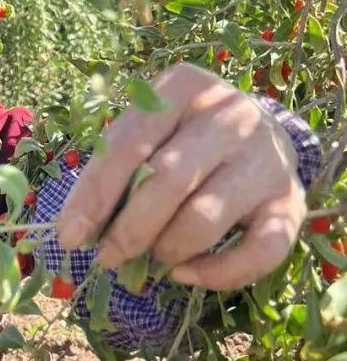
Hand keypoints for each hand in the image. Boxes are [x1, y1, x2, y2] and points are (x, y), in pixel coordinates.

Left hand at [56, 62, 305, 290]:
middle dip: (128, 229)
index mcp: (185, 87)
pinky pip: (258, 252)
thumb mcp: (147, 131)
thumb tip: (73, 229)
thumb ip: (112, 168)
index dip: (95, 195)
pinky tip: (185, 273)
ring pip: (205, 218)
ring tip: (152, 257)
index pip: (130, 144)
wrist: (262, 132)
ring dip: (167, 248)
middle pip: (168, 180)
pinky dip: (216, 273)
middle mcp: (232, 116)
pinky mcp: (291, 203)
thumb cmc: (185, 134)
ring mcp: (267, 160)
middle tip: (108, 257)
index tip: (70, 236)